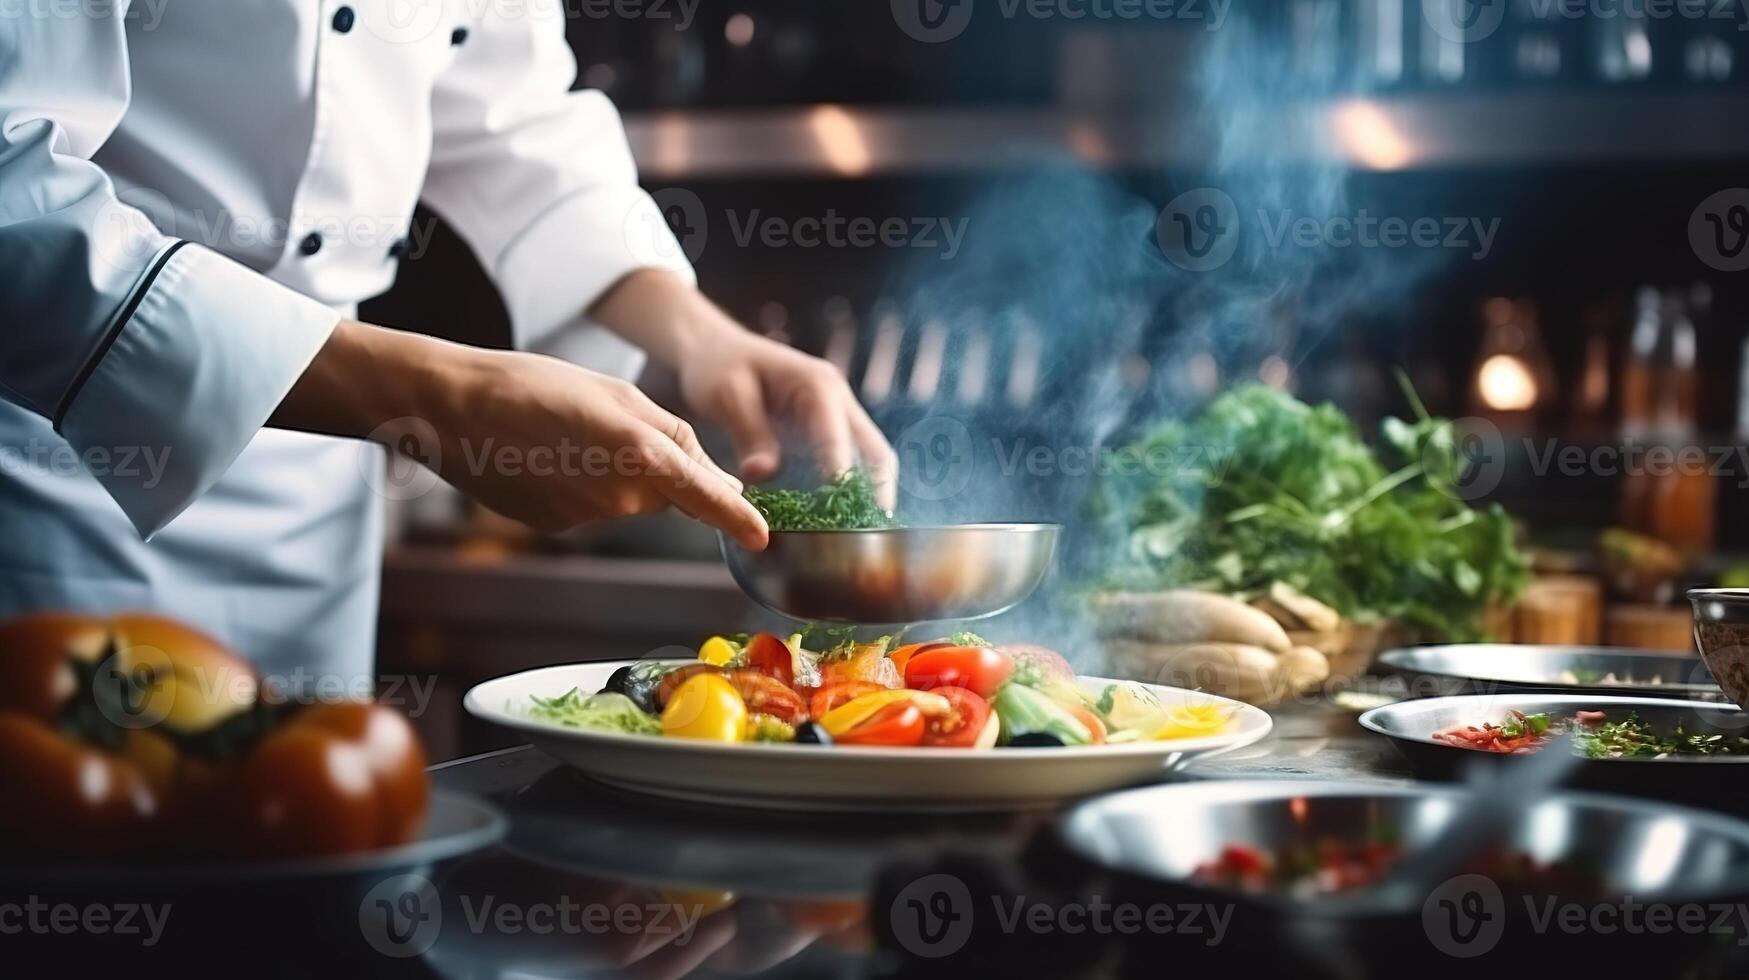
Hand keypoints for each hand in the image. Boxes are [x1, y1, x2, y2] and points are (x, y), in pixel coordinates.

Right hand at [272, 320, 769, 548]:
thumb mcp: (617, 393)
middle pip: (664, 493)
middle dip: (655, 468)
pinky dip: (581, 486)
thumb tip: (719, 478)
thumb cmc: (536, 384)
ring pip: (626, 500)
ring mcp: (585, 518)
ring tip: (567, 435)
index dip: (736, 519)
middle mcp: (617, 499)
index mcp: (639, 457)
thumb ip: (675, 436)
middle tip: (608, 425)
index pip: (705, 498)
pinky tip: (546, 457)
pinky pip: (590, 507)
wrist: (452, 410)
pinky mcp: (557, 527)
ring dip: (615, 475)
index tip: (762, 538)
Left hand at [589, 271, 896, 507]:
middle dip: (877, 489)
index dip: (842, 470)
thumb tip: (765, 474)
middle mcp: (836, 398)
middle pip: (874, 449)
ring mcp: (836, 414)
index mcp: (816, 384)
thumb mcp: (727, 395)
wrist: (715, 350)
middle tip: (872, 531)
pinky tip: (843, 520)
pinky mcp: (827, 430)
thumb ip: (749, 433)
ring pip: (870, 457)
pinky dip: (853, 489)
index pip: (837, 433)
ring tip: (866, 533)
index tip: (842, 506)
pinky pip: (851, 461)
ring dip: (871, 493)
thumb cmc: (718, 366)